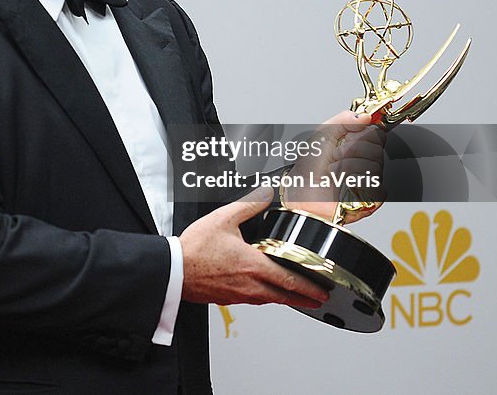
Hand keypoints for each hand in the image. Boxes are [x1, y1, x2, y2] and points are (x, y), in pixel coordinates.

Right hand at [178, 186, 328, 307]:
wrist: (174, 270)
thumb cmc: (194, 250)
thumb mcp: (223, 219)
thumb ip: (248, 205)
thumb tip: (264, 194)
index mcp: (254, 266)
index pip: (290, 280)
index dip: (309, 286)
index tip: (322, 289)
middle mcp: (250, 285)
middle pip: (285, 297)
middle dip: (305, 299)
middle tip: (318, 300)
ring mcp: (240, 295)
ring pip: (270, 301)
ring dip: (286, 299)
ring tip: (295, 296)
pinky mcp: (228, 299)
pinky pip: (253, 301)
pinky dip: (265, 298)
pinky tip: (263, 292)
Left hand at [284, 110, 386, 223]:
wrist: (300, 191)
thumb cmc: (309, 167)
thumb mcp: (323, 133)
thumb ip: (344, 119)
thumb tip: (365, 116)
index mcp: (358, 145)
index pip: (377, 133)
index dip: (362, 133)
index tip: (347, 137)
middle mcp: (366, 161)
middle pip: (377, 147)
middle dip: (351, 149)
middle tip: (336, 154)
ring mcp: (370, 179)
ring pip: (374, 164)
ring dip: (347, 164)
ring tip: (333, 169)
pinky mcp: (371, 197)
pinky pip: (374, 183)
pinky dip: (352, 179)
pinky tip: (341, 181)